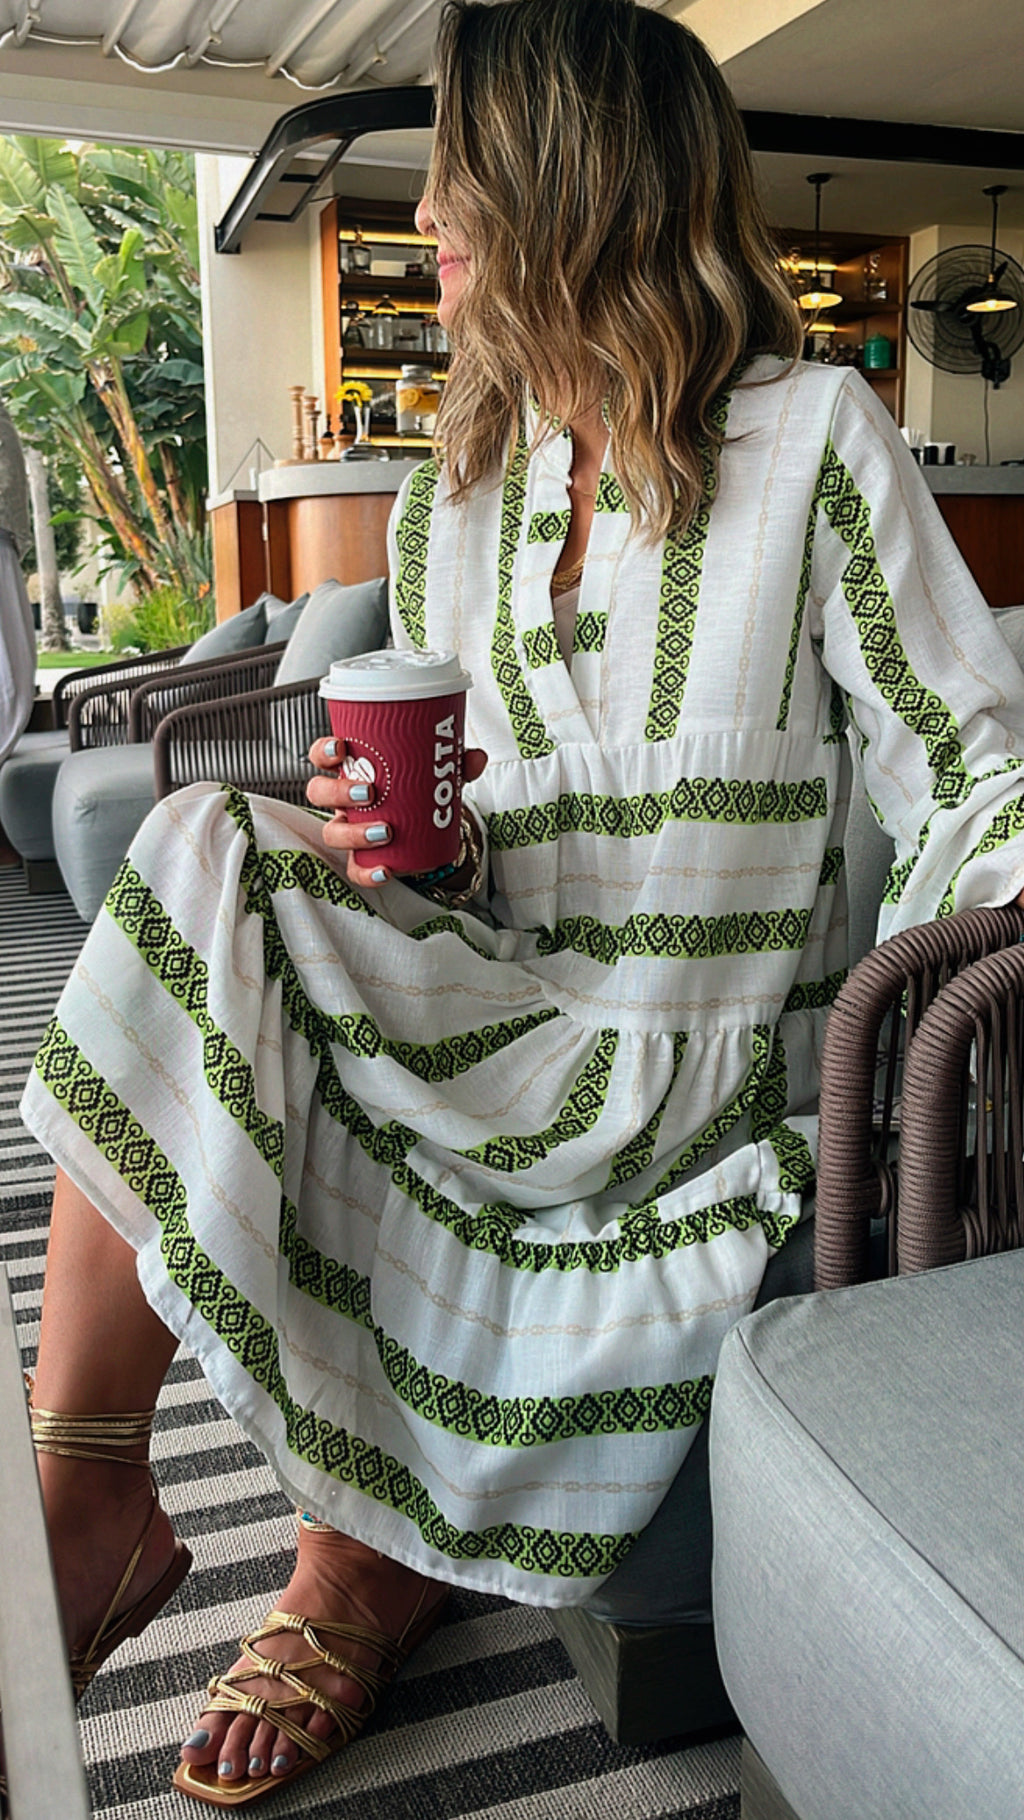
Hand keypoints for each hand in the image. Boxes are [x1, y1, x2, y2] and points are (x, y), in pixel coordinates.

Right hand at [306, 736, 487, 889]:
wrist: (427, 826)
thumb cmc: (418, 791)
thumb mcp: (436, 772)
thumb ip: (455, 762)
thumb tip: (475, 757)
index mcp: (352, 771)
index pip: (323, 757)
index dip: (324, 751)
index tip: (342, 747)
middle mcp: (343, 801)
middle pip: (319, 793)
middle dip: (338, 792)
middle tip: (369, 792)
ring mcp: (349, 830)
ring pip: (332, 832)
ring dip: (353, 833)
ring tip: (385, 831)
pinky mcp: (361, 859)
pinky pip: (354, 869)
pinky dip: (367, 872)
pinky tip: (385, 870)